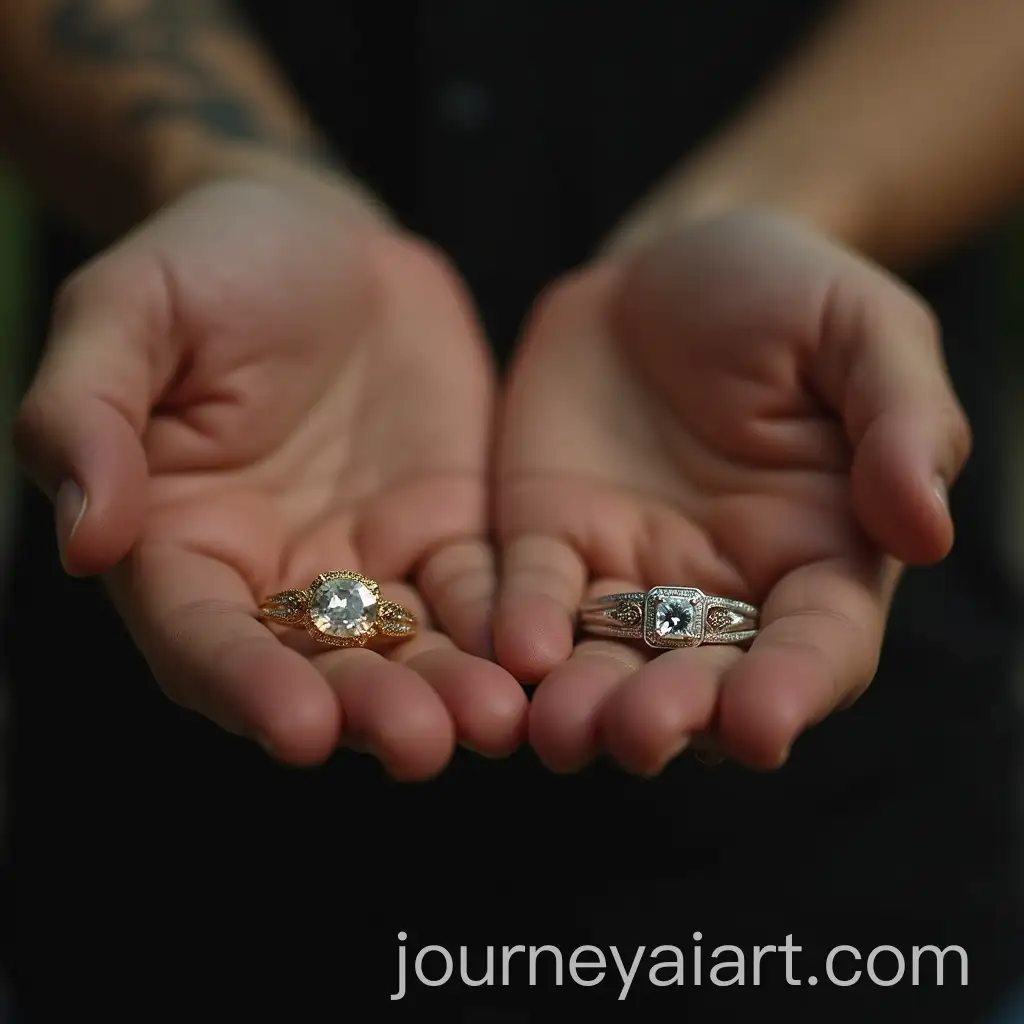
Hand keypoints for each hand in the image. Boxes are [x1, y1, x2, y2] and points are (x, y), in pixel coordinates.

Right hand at [15, 174, 525, 775]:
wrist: (324, 238)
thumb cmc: (208, 262)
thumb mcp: (128, 310)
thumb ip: (87, 413)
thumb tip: (82, 536)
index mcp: (182, 541)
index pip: (202, 639)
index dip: (246, 686)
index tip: (298, 730)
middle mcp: (275, 576)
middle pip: (317, 667)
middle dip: (369, 709)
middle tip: (424, 744)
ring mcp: (370, 561)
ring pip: (410, 648)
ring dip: (451, 689)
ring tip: (497, 720)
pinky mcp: (447, 532)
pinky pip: (482, 591)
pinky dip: (510, 626)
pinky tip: (545, 655)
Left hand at [495, 211, 968, 772]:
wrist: (666, 264)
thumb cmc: (785, 291)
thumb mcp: (862, 330)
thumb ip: (903, 422)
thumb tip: (927, 529)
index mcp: (819, 552)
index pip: (817, 646)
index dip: (793, 690)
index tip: (762, 725)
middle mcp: (723, 586)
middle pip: (705, 678)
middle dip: (675, 714)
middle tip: (640, 734)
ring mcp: (629, 570)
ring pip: (611, 661)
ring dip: (587, 704)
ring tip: (563, 730)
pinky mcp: (550, 539)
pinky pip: (533, 595)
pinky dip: (522, 626)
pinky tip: (513, 649)